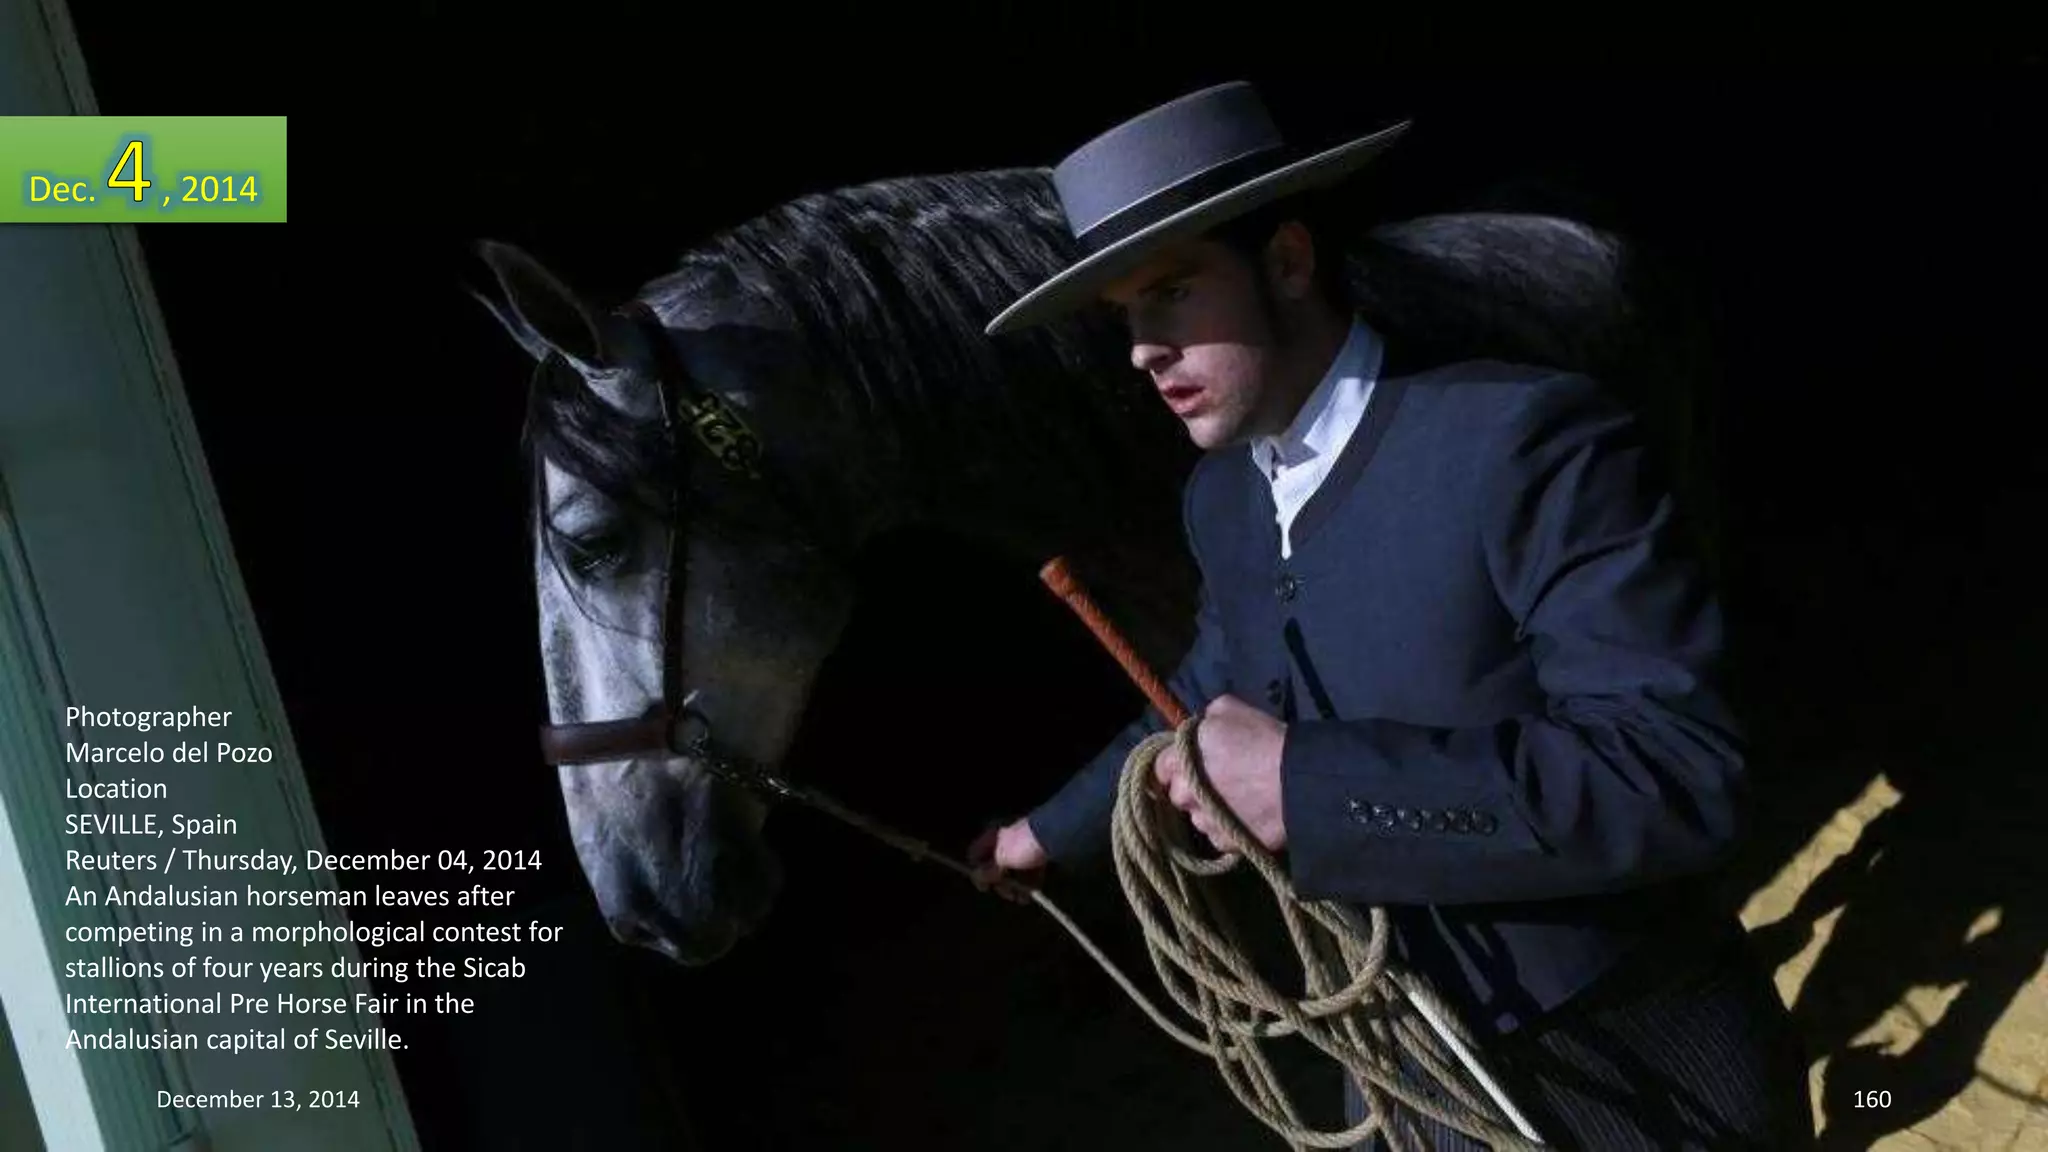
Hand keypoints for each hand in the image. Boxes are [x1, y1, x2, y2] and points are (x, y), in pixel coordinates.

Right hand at [966, 818, 1045, 903]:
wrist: (1056, 836)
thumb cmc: (1022, 845)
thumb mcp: (1001, 858)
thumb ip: (988, 869)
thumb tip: (977, 877)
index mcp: (992, 836)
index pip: (976, 855)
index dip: (977, 872)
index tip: (985, 888)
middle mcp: (1005, 840)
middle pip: (995, 865)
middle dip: (1001, 884)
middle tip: (1008, 895)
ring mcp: (1022, 848)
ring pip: (1013, 871)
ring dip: (1016, 887)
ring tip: (1021, 898)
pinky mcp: (1037, 855)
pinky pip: (1028, 872)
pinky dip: (1028, 883)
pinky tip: (1031, 894)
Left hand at [1152, 694, 1287, 853]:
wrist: (1298, 780)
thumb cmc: (1261, 739)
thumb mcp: (1228, 709)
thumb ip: (1205, 719)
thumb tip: (1201, 727)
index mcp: (1179, 761)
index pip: (1159, 767)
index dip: (1174, 764)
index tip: (1189, 763)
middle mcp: (1185, 795)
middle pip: (1178, 795)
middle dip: (1192, 789)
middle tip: (1216, 781)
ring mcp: (1205, 823)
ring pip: (1199, 818)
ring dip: (1210, 811)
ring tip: (1236, 801)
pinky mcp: (1226, 843)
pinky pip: (1220, 836)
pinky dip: (1229, 829)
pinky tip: (1247, 817)